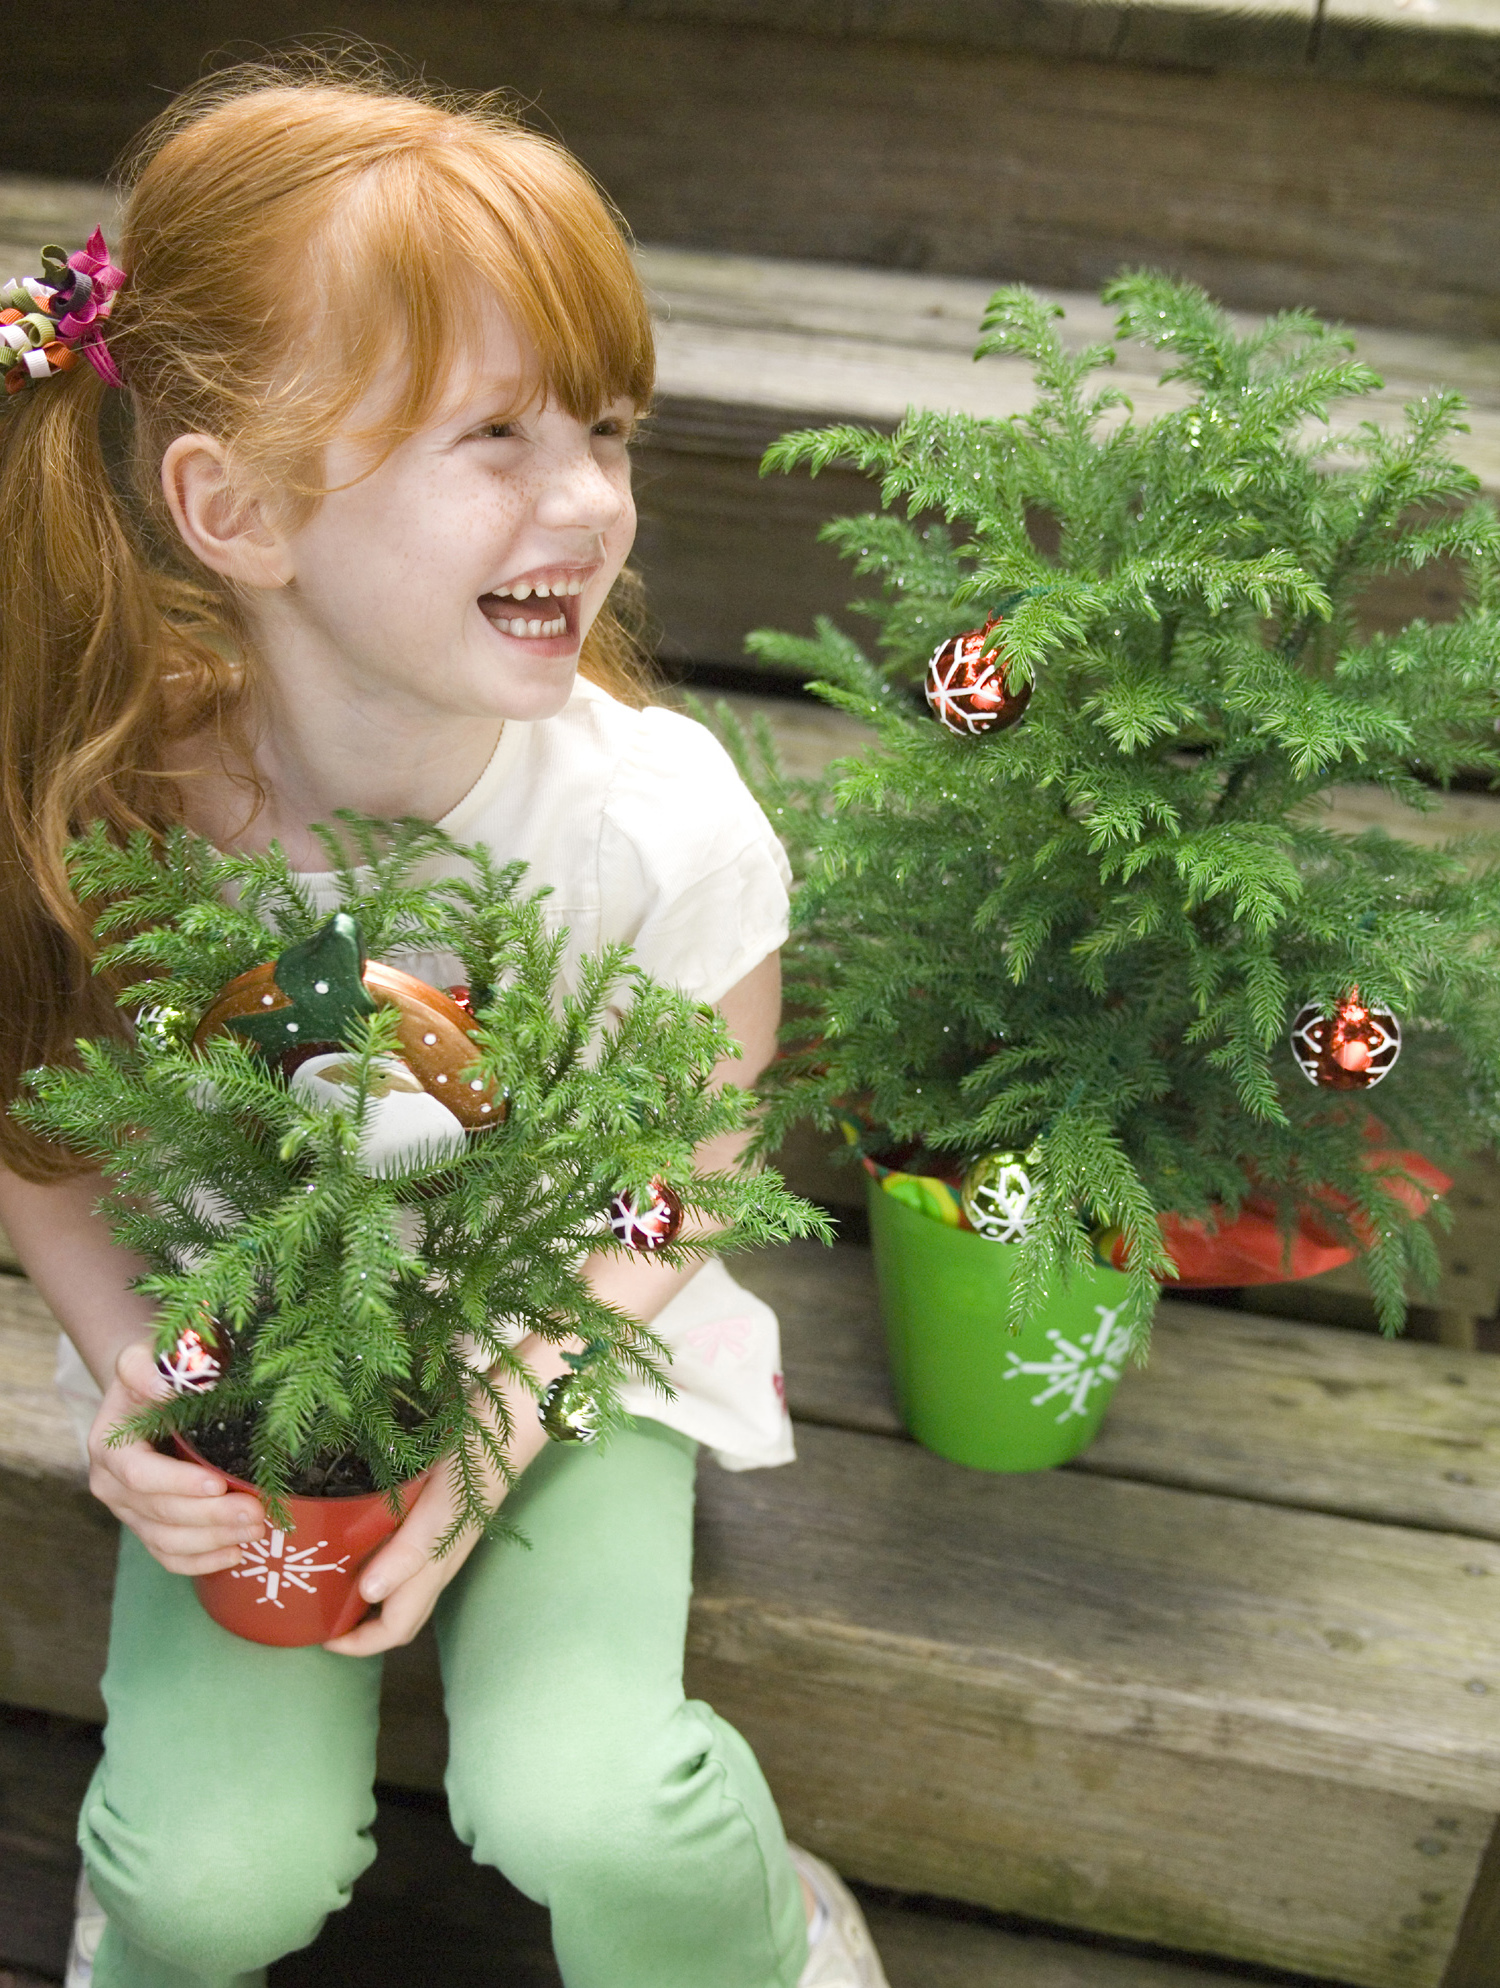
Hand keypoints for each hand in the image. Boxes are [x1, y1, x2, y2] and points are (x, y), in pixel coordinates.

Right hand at [88, 1337, 266, 1574]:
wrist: (149, 1390)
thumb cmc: (157, 1370)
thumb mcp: (146, 1355)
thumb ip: (144, 1366)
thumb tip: (163, 1386)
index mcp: (109, 1445)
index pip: (140, 1475)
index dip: (178, 1483)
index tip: (219, 1483)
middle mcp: (112, 1484)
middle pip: (160, 1513)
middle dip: (211, 1516)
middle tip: (257, 1512)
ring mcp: (128, 1510)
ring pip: (166, 1540)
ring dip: (213, 1541)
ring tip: (257, 1530)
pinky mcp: (147, 1526)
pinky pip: (168, 1556)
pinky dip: (200, 1562)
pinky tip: (234, 1556)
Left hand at [321, 1463, 488, 1655]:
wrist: (502, 1428)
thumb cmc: (471, 1472)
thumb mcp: (437, 1513)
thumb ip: (407, 1553)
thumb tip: (369, 1594)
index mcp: (431, 1570)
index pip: (395, 1629)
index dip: (359, 1645)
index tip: (321, 1639)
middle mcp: (433, 1562)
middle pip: (397, 1615)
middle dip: (359, 1628)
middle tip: (320, 1613)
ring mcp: (434, 1539)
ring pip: (396, 1584)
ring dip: (362, 1592)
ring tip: (327, 1577)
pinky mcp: (432, 1515)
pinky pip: (397, 1551)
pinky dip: (371, 1555)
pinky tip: (353, 1533)